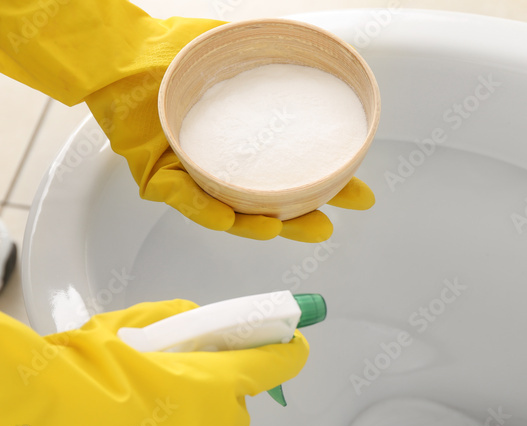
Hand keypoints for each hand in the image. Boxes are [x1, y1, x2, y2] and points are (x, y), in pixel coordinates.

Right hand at [0, 301, 308, 425]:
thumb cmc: (80, 370)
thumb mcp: (130, 327)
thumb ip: (175, 325)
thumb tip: (191, 332)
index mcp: (217, 382)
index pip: (276, 363)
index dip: (285, 350)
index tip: (289, 344)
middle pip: (237, 401)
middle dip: (217, 387)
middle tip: (176, 378)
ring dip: (196, 422)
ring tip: (146, 414)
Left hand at [82, 16, 373, 242]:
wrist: (119, 48)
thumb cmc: (171, 52)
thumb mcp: (235, 51)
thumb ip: (274, 60)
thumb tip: (320, 59)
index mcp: (246, 142)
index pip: (294, 172)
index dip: (328, 186)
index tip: (359, 195)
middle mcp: (223, 164)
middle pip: (267, 203)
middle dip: (299, 221)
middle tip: (326, 229)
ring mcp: (192, 174)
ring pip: (228, 210)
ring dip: (254, 224)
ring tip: (277, 229)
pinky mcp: (156, 176)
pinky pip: (182, 197)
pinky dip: (204, 208)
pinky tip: (226, 216)